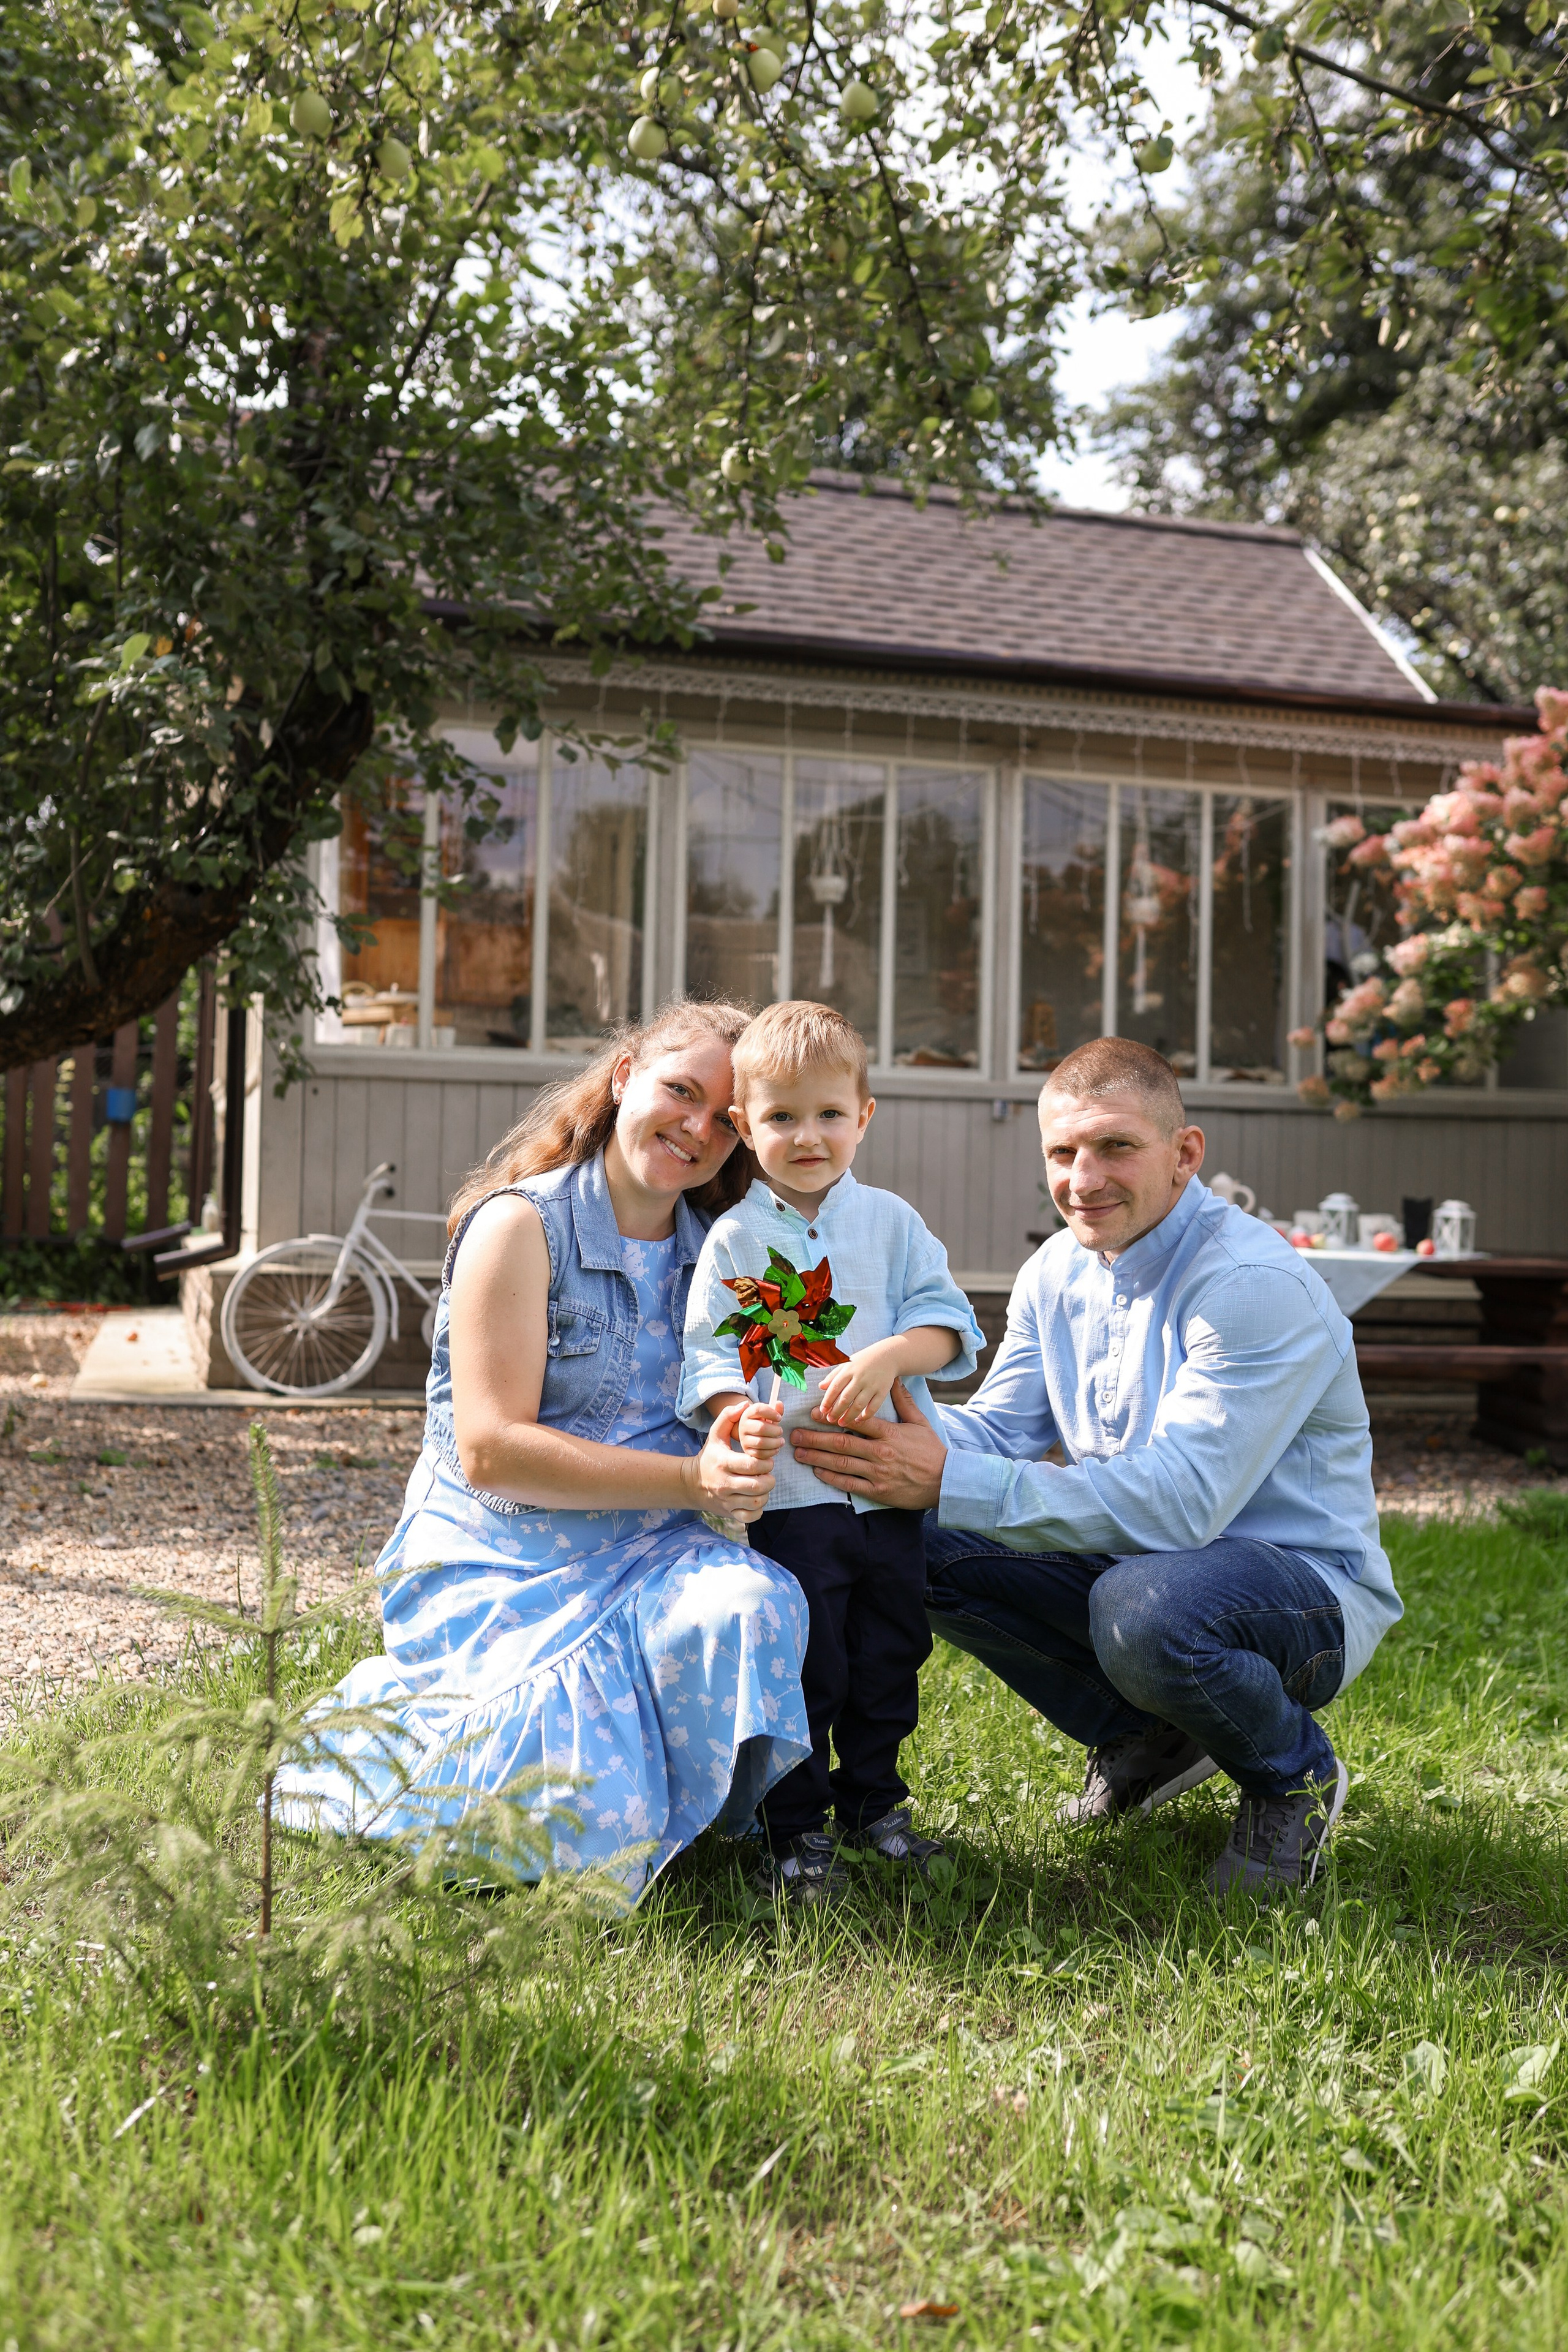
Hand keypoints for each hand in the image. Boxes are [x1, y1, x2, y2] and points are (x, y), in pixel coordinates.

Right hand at [688, 1400, 775, 1521]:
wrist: (692, 1483)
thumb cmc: (709, 1456)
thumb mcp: (715, 1434)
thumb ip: (728, 1417)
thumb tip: (744, 1404)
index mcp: (723, 1463)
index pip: (752, 1466)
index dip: (765, 1463)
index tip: (767, 1460)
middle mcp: (724, 1484)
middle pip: (757, 1486)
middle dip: (769, 1480)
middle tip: (768, 1474)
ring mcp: (726, 1501)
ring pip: (755, 1502)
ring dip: (765, 1494)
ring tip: (763, 1485)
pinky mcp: (728, 1513)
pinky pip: (750, 1517)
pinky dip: (758, 1510)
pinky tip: (756, 1499)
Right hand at [737, 1397, 784, 1462]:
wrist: (750, 1433)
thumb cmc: (762, 1422)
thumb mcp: (767, 1415)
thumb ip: (775, 1409)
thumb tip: (779, 1404)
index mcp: (748, 1413)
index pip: (758, 1409)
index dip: (771, 1413)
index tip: (779, 1417)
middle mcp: (743, 1426)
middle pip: (761, 1428)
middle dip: (775, 1431)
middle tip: (780, 1431)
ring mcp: (744, 1439)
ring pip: (760, 1442)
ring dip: (775, 1443)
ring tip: (780, 1441)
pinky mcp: (747, 1451)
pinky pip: (760, 1454)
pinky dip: (771, 1452)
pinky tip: (775, 1449)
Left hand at [790, 1378, 946, 1510]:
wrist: (946, 1481)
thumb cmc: (932, 1450)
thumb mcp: (920, 1422)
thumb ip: (904, 1401)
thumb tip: (894, 1380)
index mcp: (890, 1434)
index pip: (856, 1422)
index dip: (832, 1417)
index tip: (813, 1413)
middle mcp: (881, 1453)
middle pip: (842, 1443)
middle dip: (815, 1438)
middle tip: (794, 1435)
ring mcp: (878, 1473)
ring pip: (842, 1464)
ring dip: (817, 1457)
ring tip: (798, 1452)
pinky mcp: (878, 1491)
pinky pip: (850, 1484)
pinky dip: (832, 1478)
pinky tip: (817, 1471)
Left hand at [816, 1339, 898, 1427]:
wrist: (887, 1355)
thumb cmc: (863, 1360)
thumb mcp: (847, 1363)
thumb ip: (833, 1375)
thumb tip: (820, 1387)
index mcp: (849, 1370)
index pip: (835, 1387)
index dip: (828, 1400)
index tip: (822, 1410)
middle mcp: (860, 1378)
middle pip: (845, 1398)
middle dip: (836, 1411)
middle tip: (830, 1419)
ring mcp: (872, 1385)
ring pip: (858, 1405)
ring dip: (848, 1416)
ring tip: (841, 1423)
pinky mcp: (882, 1391)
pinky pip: (874, 1407)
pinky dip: (866, 1415)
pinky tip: (858, 1419)